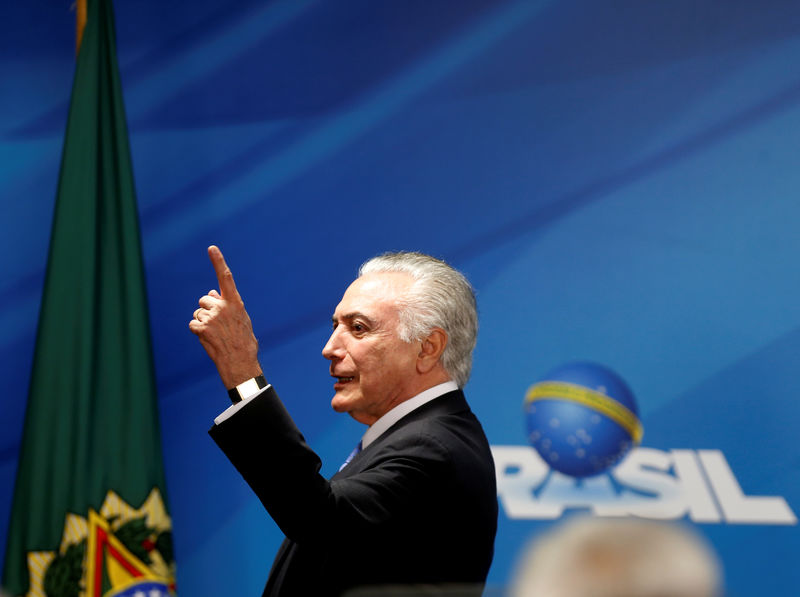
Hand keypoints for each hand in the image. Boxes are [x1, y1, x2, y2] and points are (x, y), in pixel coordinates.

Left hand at [189, 245, 261, 387]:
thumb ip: (227, 305)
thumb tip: (210, 293)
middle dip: (207, 310)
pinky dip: (198, 332)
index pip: (225, 278)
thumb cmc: (243, 342)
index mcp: (235, 303)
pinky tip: (209, 340)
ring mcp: (212, 317)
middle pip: (204, 300)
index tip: (212, 248)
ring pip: (198, 313)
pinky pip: (193, 325)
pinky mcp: (202, 328)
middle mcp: (223, 307)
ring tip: (216, 335)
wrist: (241, 363)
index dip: (218, 262)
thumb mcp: (240, 320)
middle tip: (218, 326)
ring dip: (202, 322)